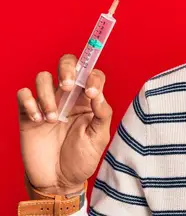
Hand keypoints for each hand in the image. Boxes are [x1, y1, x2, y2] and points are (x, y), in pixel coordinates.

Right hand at [17, 54, 112, 195]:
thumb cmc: (82, 159)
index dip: (92, 76)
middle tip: (68, 86)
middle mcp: (68, 97)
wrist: (58, 181)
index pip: (91, 73)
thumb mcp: (99, 138)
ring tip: (53, 119)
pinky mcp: (28, 114)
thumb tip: (98, 92)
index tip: (91, 92)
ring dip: (47, 94)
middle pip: (66, 64)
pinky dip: (29, 102)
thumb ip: (102, 114)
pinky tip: (38, 120)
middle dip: (66, 68)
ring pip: (43, 77)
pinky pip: (23, 94)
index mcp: (88, 99)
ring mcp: (48, 103)